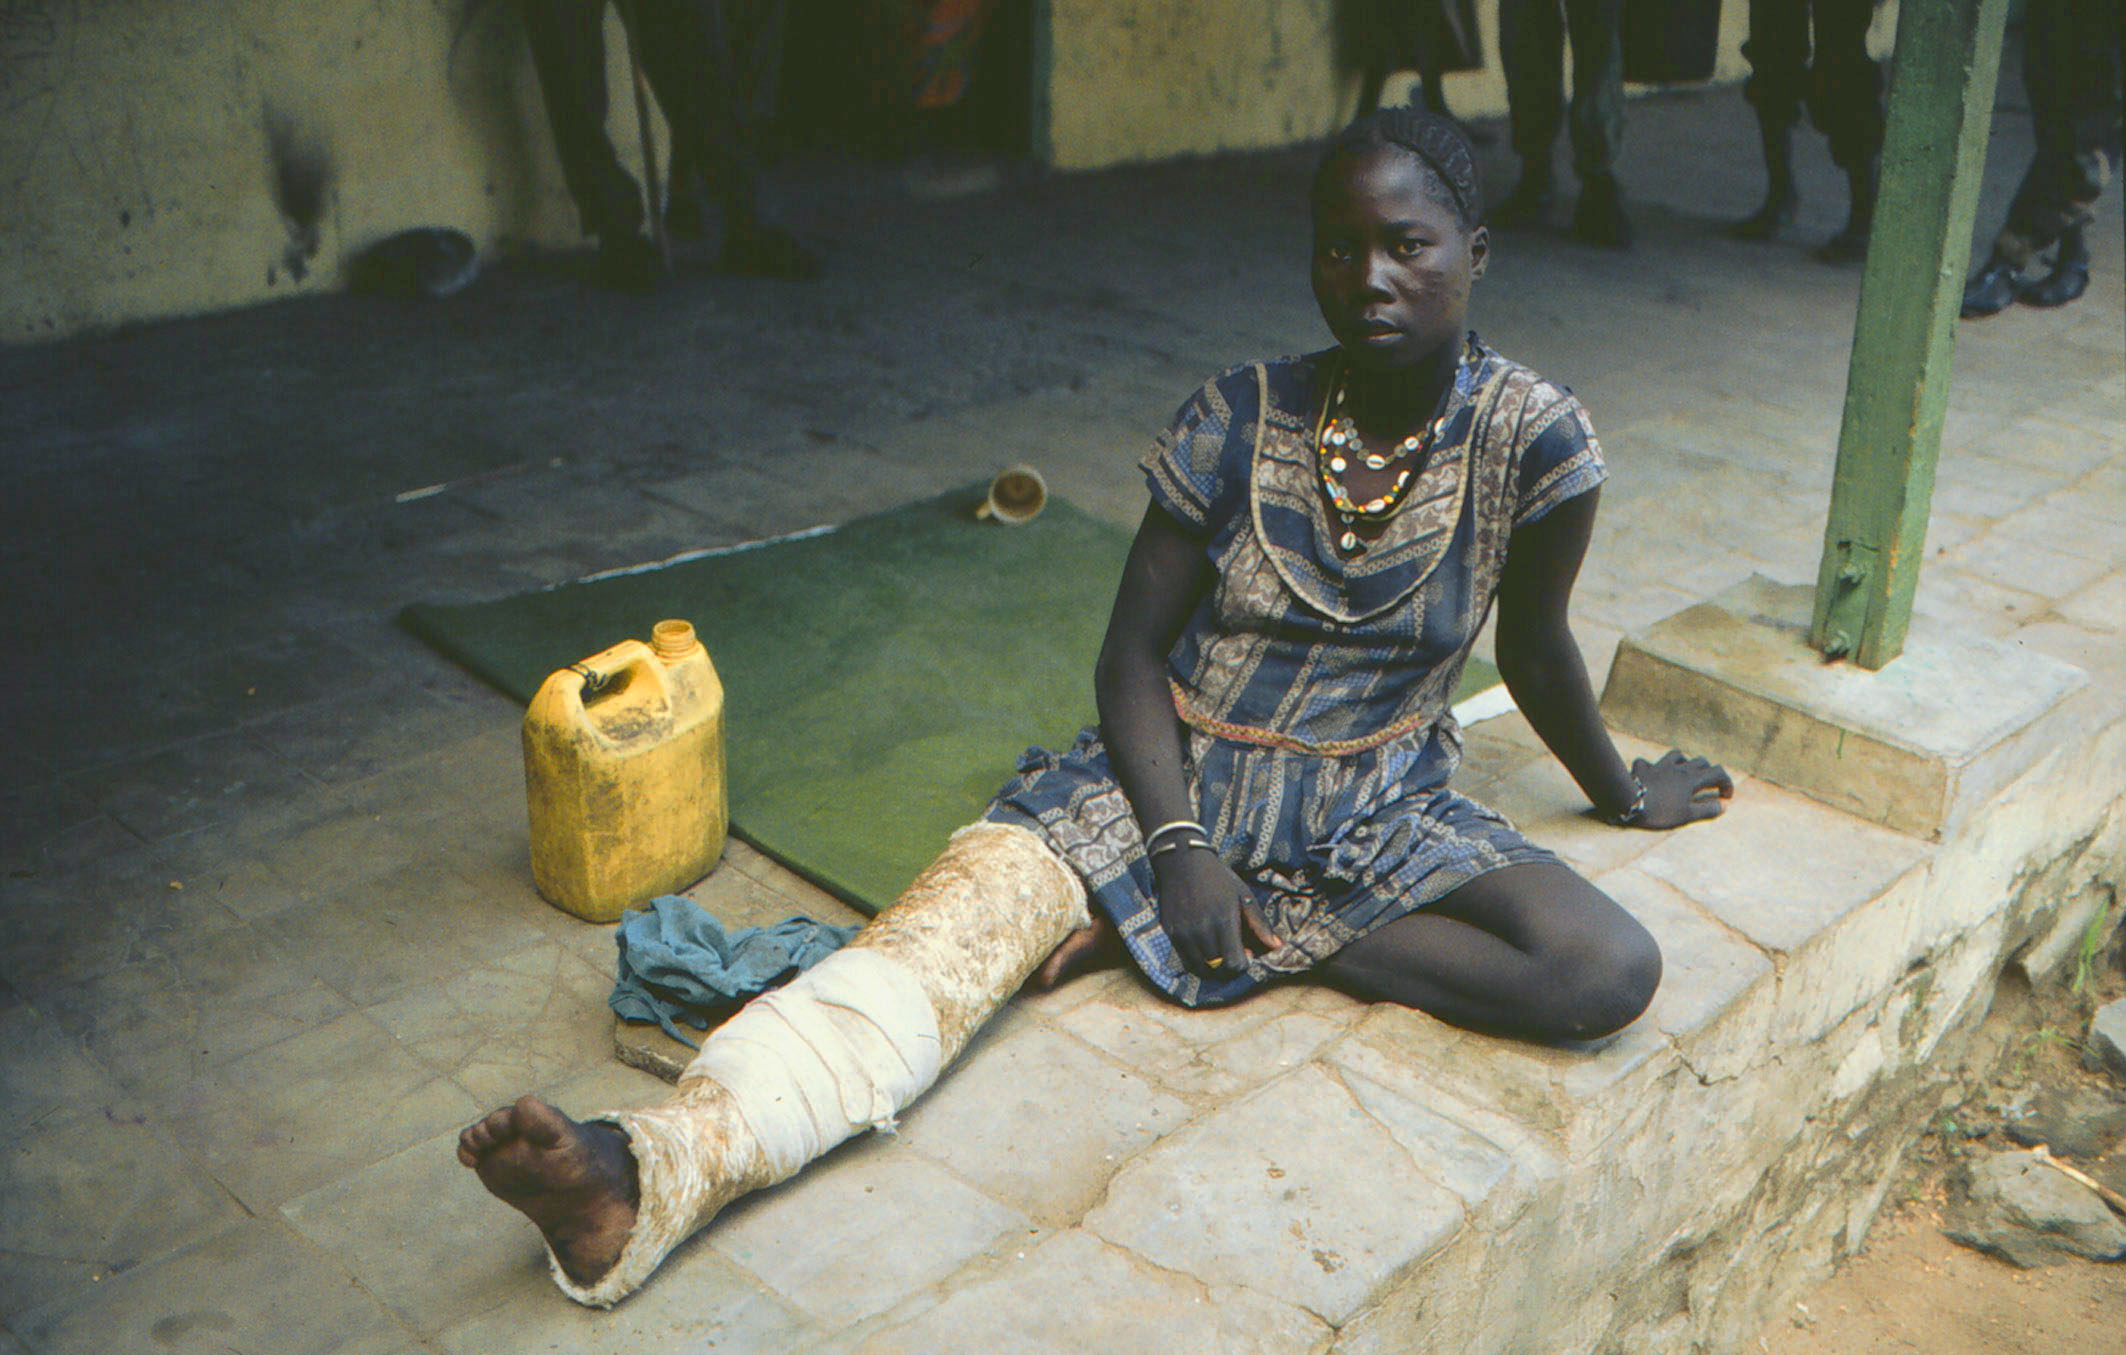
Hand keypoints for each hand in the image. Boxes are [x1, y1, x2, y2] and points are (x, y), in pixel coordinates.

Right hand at [1150, 845, 1283, 978]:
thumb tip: (1277, 946)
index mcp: (1223, 920)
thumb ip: (1259, 924)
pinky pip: (1186, 962)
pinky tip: (1206, 951)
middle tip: (1235, 953)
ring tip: (1220, 954)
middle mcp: (1202, 930)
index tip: (1247, 952)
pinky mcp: (1171, 934)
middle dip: (1231, 968)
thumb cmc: (1218, 877)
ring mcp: (1184, 933)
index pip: (1234, 963)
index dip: (1244, 964)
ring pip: (1200, 970)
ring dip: (1214, 969)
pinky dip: (1198, 963)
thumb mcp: (1243, 895)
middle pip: (1219, 970)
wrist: (1182, 861)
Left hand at [1627, 749, 1732, 828]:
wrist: (1628, 801)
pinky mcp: (1642, 769)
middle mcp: (1677, 768)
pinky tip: (1651, 773)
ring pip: (1677, 755)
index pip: (1717, 773)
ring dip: (1684, 762)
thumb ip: (1707, 810)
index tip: (1726, 796)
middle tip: (1708, 786)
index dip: (1726, 783)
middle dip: (1708, 771)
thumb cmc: (1660, 811)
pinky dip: (1651, 767)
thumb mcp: (1687, 815)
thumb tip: (1725, 806)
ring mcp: (1659, 766)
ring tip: (1684, 773)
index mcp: (1691, 779)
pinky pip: (1647, 762)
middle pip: (1700, 761)